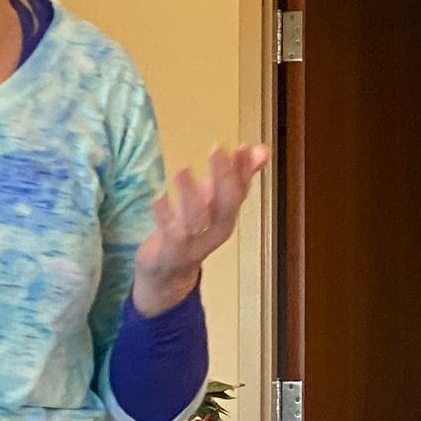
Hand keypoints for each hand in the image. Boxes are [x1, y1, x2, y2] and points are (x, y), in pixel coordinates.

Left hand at [132, 144, 269, 315]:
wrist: (168, 274)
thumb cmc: (193, 231)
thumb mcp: (214, 202)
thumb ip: (238, 176)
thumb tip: (262, 149)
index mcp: (226, 216)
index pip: (240, 191)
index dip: (243, 169)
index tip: (241, 146)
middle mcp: (214, 230)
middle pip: (225, 205)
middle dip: (223, 177)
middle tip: (216, 149)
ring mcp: (193, 243)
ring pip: (196, 220)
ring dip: (191, 194)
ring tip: (183, 168)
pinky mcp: (169, 252)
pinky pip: (169, 234)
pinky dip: (164, 216)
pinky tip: (158, 197)